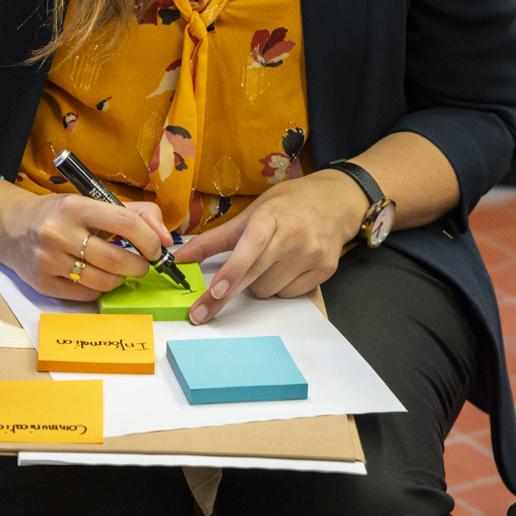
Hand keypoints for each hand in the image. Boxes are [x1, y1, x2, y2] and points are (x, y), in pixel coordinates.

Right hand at [0, 193, 172, 300]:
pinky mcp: (42, 283)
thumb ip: (136, 214)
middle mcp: (58, 233)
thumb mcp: (93, 202)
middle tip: (143, 264)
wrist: (12, 228)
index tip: (156, 248)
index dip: (149, 239)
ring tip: (121, 271)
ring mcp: (48, 260)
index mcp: (75, 207)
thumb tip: (167, 240)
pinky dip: (100, 289)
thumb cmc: (60, 214)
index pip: (124, 223)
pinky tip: (99, 277)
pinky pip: (85, 295)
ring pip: (102, 281)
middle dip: (139, 265)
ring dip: (122, 279)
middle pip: (115, 259)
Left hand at [172, 170, 368, 323]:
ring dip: (259, 283)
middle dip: (225, 296)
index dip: (233, 270)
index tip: (216, 291)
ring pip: (268, 290)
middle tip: (200, 313)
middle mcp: (294, 236)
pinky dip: (279, 286)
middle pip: (255, 275)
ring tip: (270, 260)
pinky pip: (286, 294)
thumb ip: (214, 239)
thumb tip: (180, 258)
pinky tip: (286, 266)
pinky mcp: (324, 271)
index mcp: (272, 217)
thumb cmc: (286, 207)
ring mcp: (312, 255)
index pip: (251, 246)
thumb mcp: (250, 213)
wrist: (335, 202)